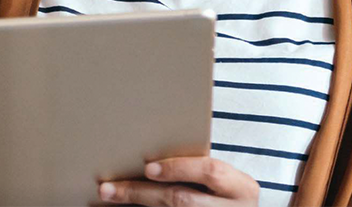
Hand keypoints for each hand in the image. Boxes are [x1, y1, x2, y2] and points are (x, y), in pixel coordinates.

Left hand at [98, 156, 258, 205]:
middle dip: (142, 192)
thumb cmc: (226, 190)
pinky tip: (124, 205)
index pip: (210, 172)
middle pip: (182, 200)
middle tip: (109, 188)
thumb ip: (199, 165)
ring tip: (110, 195)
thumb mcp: (224, 178)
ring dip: (136, 203)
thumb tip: (148, 150)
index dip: (179, 168)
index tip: (148, 167)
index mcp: (241, 187)